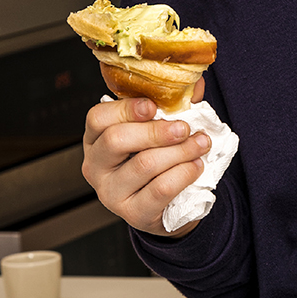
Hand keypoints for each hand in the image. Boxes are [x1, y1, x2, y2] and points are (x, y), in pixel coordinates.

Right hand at [82, 80, 210, 237]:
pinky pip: (161, 189)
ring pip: (144, 164)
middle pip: (117, 140)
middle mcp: (95, 166)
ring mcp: (110, 193)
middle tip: (185, 128)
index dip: (125, 109)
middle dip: (157, 131)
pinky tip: (197, 165)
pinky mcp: (132, 214)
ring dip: (180, 150)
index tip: (154, 106)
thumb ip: (173, 105)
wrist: (167, 205)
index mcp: (95, 139)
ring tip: (201, 143)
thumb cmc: (158, 158)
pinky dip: (184, 173)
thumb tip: (196, 83)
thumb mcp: (159, 129)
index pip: (97, 118)